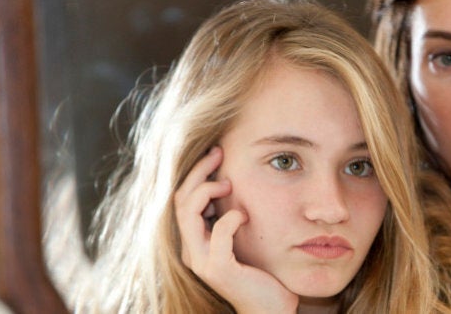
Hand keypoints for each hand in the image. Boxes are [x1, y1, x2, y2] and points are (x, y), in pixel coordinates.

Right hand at [174, 147, 297, 313]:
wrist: (269, 309)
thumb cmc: (260, 273)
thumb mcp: (241, 239)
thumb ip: (230, 218)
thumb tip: (231, 184)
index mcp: (194, 241)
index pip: (182, 199)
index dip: (196, 173)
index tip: (216, 154)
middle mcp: (191, 250)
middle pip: (181, 199)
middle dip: (199, 171)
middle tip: (219, 153)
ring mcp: (202, 261)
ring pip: (189, 212)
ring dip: (208, 190)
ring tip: (229, 183)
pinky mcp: (219, 268)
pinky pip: (219, 233)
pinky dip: (231, 217)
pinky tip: (245, 215)